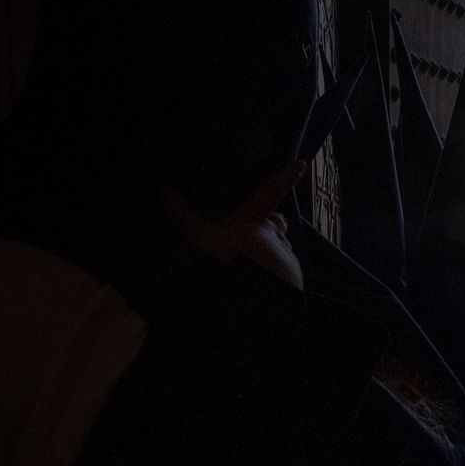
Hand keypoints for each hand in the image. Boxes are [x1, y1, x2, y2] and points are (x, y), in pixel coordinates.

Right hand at [160, 160, 307, 287]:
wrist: (257, 302)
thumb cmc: (230, 260)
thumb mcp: (202, 238)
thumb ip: (184, 217)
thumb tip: (164, 191)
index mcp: (256, 221)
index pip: (270, 193)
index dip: (284, 177)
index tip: (300, 164)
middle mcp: (276, 237)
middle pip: (277, 224)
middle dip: (269, 225)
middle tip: (254, 230)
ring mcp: (288, 261)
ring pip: (280, 249)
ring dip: (269, 252)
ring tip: (250, 264)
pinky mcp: (294, 284)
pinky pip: (284, 274)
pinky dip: (273, 275)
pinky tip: (259, 285)